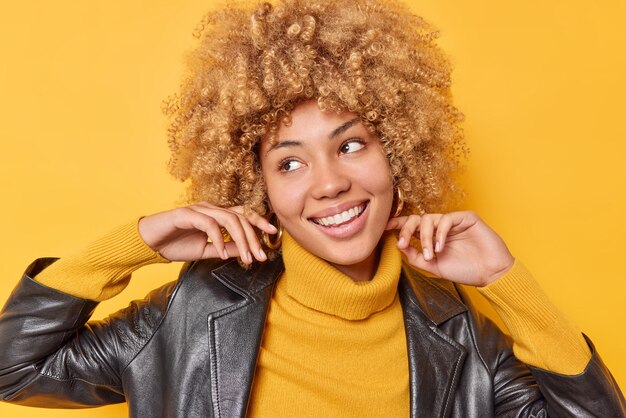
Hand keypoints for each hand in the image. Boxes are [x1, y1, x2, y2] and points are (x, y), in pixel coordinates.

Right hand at [137, 202, 276, 263]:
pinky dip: (218, 239)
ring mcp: (199, 210)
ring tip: (247, 257)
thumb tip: (245, 251)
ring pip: (228, 219)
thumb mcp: (205, 250)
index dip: (259, 222)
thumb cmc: (175, 244)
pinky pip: (208, 225)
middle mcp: (210, 209)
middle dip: (253, 238)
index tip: (273, 234)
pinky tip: (221, 253)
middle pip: (240, 218)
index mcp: (216, 215)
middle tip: (261, 256)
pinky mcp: (186, 215)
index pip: (243, 214)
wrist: (149, 242)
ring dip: (240, 240)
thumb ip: (225, 249)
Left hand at [385, 211, 514, 286]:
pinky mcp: (466, 218)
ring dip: (425, 238)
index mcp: (432, 236)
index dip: (397, 224)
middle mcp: (440, 227)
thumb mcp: (433, 266)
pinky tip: (440, 247)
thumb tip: (397, 244)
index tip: (384, 228)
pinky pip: (446, 219)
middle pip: (416, 219)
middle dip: (406, 229)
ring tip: (430, 254)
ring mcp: (453, 221)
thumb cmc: (464, 270)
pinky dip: (439, 234)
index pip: (411, 225)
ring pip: (429, 219)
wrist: (490, 274)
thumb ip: (414, 256)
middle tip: (402, 243)